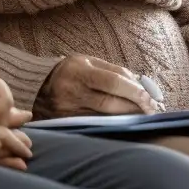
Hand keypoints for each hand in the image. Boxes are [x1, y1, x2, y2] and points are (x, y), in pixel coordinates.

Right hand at [40, 55, 159, 117]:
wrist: (35, 85)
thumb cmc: (70, 71)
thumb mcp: (89, 62)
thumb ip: (116, 71)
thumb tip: (143, 85)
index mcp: (79, 70)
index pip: (113, 82)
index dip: (136, 92)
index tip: (152, 99)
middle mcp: (72, 91)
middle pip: (111, 103)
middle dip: (136, 107)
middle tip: (153, 110)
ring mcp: (68, 110)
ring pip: (105, 118)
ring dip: (128, 118)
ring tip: (143, 116)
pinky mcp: (66, 124)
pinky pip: (95, 126)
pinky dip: (113, 125)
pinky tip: (125, 124)